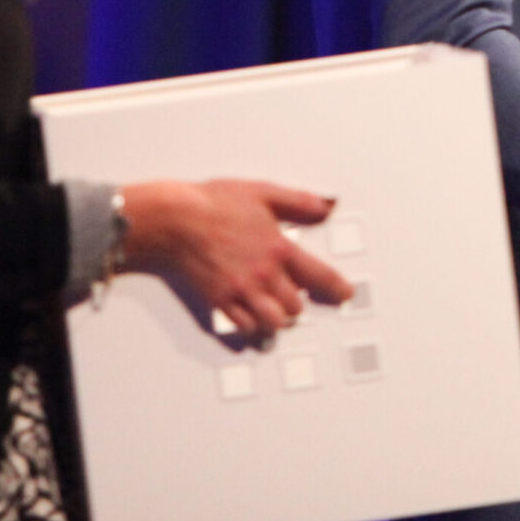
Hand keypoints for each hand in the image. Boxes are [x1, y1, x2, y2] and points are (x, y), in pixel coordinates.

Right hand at [121, 179, 354, 334]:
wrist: (176, 220)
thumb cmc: (214, 204)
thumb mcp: (263, 193)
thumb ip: (298, 202)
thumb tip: (326, 205)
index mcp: (279, 248)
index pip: (319, 276)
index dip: (336, 289)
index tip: (344, 294)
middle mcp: (263, 274)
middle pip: (296, 306)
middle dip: (298, 302)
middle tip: (295, 296)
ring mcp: (241, 291)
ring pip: (273, 322)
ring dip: (278, 319)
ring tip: (275, 311)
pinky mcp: (220, 301)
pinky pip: (244, 327)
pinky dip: (253, 327)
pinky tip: (253, 319)